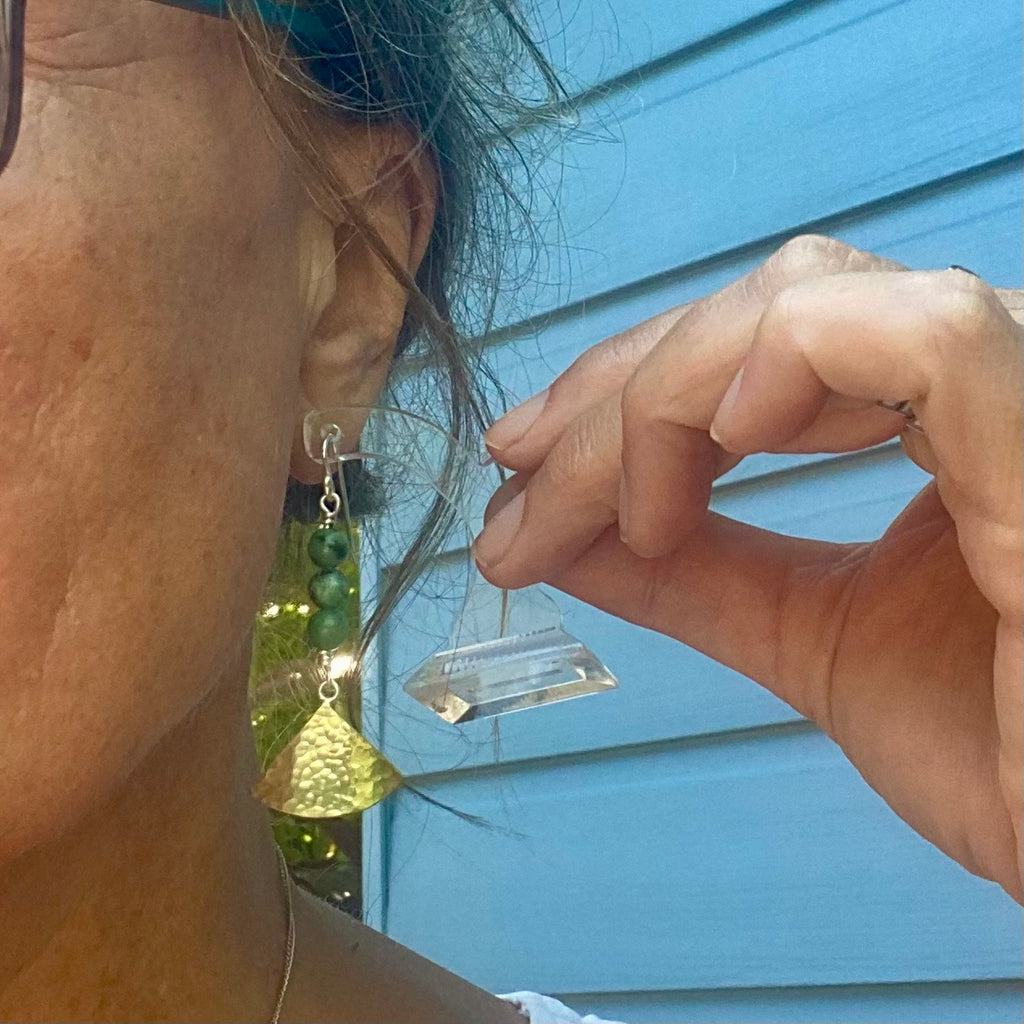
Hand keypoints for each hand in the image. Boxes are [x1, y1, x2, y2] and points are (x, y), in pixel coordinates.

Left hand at [475, 236, 1023, 900]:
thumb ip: (696, 576)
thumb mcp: (812, 642)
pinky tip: (713, 437)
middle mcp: (988, 386)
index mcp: (940, 427)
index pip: (759, 347)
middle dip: (619, 387)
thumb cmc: (1002, 755)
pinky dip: (793, 364)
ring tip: (607, 508)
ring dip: (665, 391)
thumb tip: (559, 529)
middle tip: (520, 475)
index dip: (627, 389)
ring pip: (816, 303)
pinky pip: (933, 339)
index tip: (526, 469)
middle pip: (766, 309)